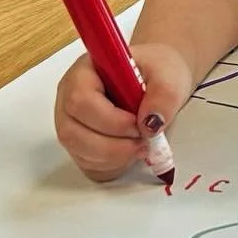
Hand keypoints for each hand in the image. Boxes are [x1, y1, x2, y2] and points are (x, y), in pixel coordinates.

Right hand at [53, 42, 194, 181]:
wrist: (158, 81)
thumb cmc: (156, 71)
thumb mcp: (168, 74)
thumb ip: (163, 95)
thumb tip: (150, 123)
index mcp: (84, 72)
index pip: (80, 100)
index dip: (109, 119)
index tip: (138, 123)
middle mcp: (69, 99)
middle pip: (72, 132)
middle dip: (112, 145)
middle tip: (144, 141)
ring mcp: (72, 124)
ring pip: (79, 152)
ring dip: (115, 157)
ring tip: (142, 145)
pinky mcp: (81, 145)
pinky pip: (89, 166)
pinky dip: (113, 166)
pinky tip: (131, 152)